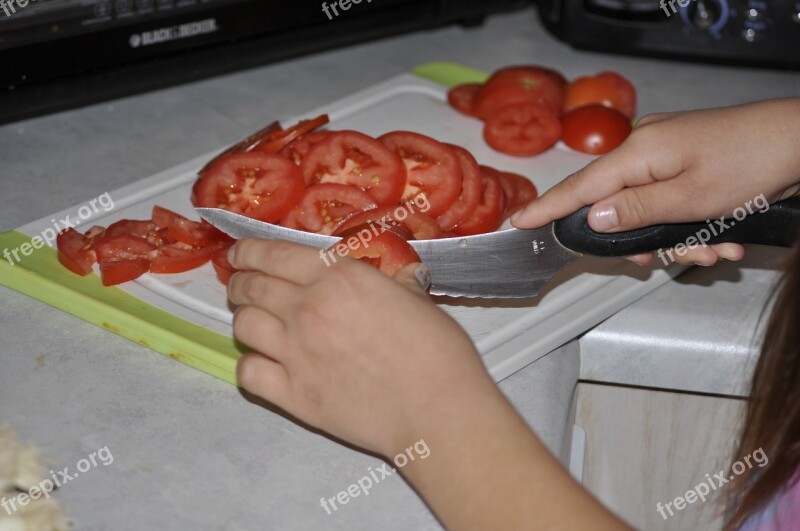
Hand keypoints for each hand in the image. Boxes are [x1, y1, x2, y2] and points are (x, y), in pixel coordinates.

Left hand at [227, 239, 500, 456]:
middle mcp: (307, 309)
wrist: (437, 409)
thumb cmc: (437, 350)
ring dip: (245, 319)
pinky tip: (262, 363)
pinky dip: (250, 364)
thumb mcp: (417, 298)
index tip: (240, 252)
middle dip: (240, 282)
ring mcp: (295, 353)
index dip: (247, 250)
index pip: (272, 255)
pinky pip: (248, 372)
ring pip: (243, 326)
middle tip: (243, 285)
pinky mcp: (293, 395)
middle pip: (250, 288)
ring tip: (255, 322)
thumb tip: (401, 276)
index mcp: (337, 277)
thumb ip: (394, 283)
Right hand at [513, 99, 799, 265]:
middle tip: (677, 259)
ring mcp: (665, 155)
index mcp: (639, 152)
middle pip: (617, 209)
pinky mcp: (683, 162)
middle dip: (645, 243)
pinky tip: (724, 239)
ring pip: (647, 213)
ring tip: (719, 250)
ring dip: (679, 241)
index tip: (518, 222)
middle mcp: (645, 150)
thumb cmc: (753, 160)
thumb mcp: (692, 198)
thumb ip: (636, 210)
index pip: (579, 186)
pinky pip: (669, 203)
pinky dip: (691, 227)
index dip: (546, 207)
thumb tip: (591, 218)